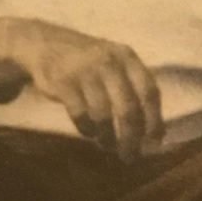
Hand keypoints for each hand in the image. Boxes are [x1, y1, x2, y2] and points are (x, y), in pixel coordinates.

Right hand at [0, 17, 162, 161]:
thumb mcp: (115, 63)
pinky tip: (89, 131)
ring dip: (107, 137)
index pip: (149, 92)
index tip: (153, 144)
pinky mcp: (63, 82)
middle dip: (131, 138)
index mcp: (127, 56)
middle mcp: (109, 61)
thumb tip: (155, 134)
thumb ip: (134, 89)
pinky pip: (80, 115)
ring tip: (107, 145)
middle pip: (128, 109)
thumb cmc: (90, 63)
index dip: (154, 121)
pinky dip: (87, 129)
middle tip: (129, 156)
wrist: (47, 43)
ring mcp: (85, 70)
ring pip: (103, 116)